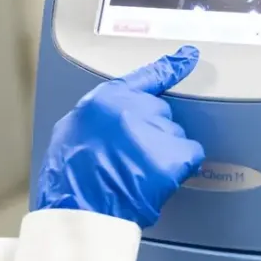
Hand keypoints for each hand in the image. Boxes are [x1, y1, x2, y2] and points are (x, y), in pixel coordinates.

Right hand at [35, 46, 204, 228]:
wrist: (80, 205)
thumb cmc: (69, 175)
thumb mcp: (72, 130)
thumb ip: (98, 116)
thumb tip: (109, 119)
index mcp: (106, 98)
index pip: (147, 76)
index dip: (171, 66)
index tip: (189, 55)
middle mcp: (134, 107)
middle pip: (160, 112)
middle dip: (152, 132)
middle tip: (133, 157)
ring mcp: (156, 130)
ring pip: (174, 135)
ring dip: (163, 152)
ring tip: (138, 172)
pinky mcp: (174, 154)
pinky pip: (190, 155)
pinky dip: (181, 167)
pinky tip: (159, 178)